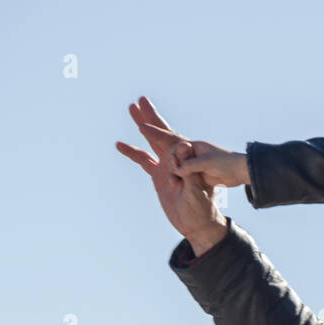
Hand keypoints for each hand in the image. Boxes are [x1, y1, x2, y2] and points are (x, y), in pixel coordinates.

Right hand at [115, 97, 227, 255]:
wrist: (199, 224)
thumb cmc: (203, 209)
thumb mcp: (197, 190)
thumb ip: (189, 170)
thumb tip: (183, 146)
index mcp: (189, 159)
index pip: (171, 142)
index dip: (157, 132)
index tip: (143, 125)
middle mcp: (178, 159)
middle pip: (163, 133)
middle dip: (151, 117)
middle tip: (141, 99)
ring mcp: (168, 166)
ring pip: (152, 142)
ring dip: (142, 126)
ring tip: (131, 109)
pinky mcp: (160, 176)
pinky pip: (144, 160)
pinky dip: (133, 152)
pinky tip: (120, 144)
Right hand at [171, 140, 250, 188]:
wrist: (240, 172)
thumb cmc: (225, 162)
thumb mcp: (206, 162)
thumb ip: (190, 165)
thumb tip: (177, 170)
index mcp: (196, 147)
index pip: (177, 148)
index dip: (174, 156)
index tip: (175, 165)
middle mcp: (195, 156)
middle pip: (177, 160)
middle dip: (173, 168)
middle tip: (174, 178)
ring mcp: (197, 166)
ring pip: (181, 171)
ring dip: (176, 176)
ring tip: (175, 184)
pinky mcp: (200, 176)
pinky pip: (188, 179)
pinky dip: (183, 182)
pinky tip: (180, 187)